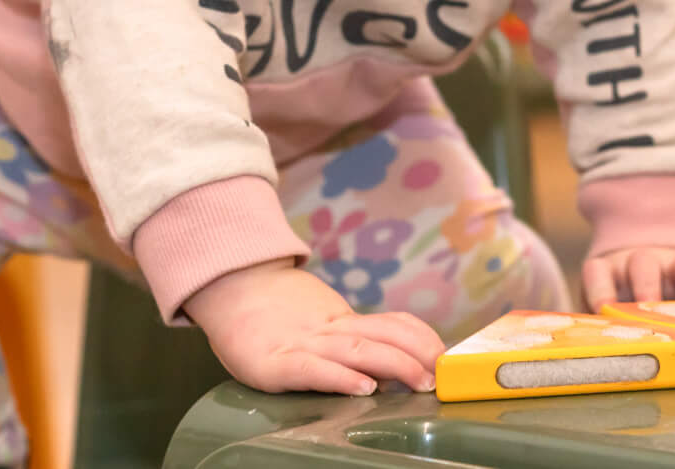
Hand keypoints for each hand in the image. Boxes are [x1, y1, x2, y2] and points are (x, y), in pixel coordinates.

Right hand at [183, 259, 443, 396]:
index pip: (392, 322)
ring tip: (419, 381)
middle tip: (441, 374)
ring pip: (357, 350)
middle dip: (418, 355)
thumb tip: (392, 359)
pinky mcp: (273, 364)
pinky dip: (340, 378)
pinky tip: (362, 388)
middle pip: (383, 337)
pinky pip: (313, 371)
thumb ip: (348, 335)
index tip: (446, 353)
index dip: (421, 337)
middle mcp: (327, 330)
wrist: (228, 286)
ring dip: (394, 365)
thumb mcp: (318, 319)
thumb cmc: (272, 312)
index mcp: (340, 321)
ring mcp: (301, 345)